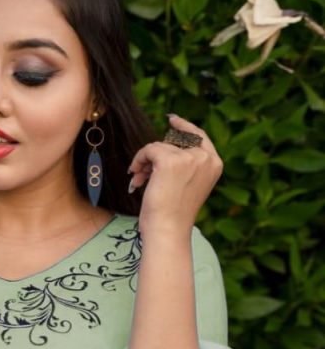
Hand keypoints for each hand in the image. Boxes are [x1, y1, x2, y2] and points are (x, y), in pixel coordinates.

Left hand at [127, 115, 222, 236]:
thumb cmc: (174, 214)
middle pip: (175, 141)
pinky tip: (135, 177)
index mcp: (215, 164)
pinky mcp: (170, 160)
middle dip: (156, 155)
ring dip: (145, 162)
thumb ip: (185, 165)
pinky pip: (149, 150)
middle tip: (142, 173)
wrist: (168, 230)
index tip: (172, 119)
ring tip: (139, 181)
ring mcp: (189, 158)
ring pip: (159, 146)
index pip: (200, 136)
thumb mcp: (188, 185)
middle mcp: (205, 158)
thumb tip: (163, 147)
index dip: (185, 126)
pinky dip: (138, 161)